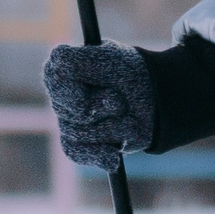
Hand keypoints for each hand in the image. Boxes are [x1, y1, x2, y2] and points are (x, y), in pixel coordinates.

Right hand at [43, 40, 153, 168]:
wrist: (156, 101)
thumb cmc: (131, 74)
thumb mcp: (112, 58)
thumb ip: (81, 59)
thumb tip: (57, 57)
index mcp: (61, 69)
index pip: (59, 80)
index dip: (85, 87)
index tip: (105, 81)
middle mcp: (59, 96)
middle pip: (76, 111)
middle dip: (108, 105)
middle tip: (121, 99)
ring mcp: (67, 121)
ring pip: (80, 133)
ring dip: (115, 127)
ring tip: (128, 118)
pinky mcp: (78, 144)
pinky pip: (77, 154)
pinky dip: (99, 154)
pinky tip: (114, 156)